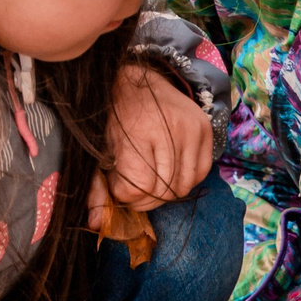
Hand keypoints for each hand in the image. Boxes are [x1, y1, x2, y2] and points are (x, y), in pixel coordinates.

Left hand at [100, 62, 212, 218]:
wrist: (141, 77)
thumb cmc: (117, 114)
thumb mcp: (100, 147)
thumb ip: (97, 186)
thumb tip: (94, 224)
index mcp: (138, 129)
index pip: (139, 186)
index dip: (126, 196)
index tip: (118, 186)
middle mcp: (170, 128)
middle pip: (162, 190)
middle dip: (145, 199)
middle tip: (134, 189)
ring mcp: (192, 128)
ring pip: (183, 186)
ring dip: (165, 193)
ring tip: (150, 181)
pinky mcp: (205, 129)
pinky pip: (200, 174)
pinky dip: (184, 181)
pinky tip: (168, 172)